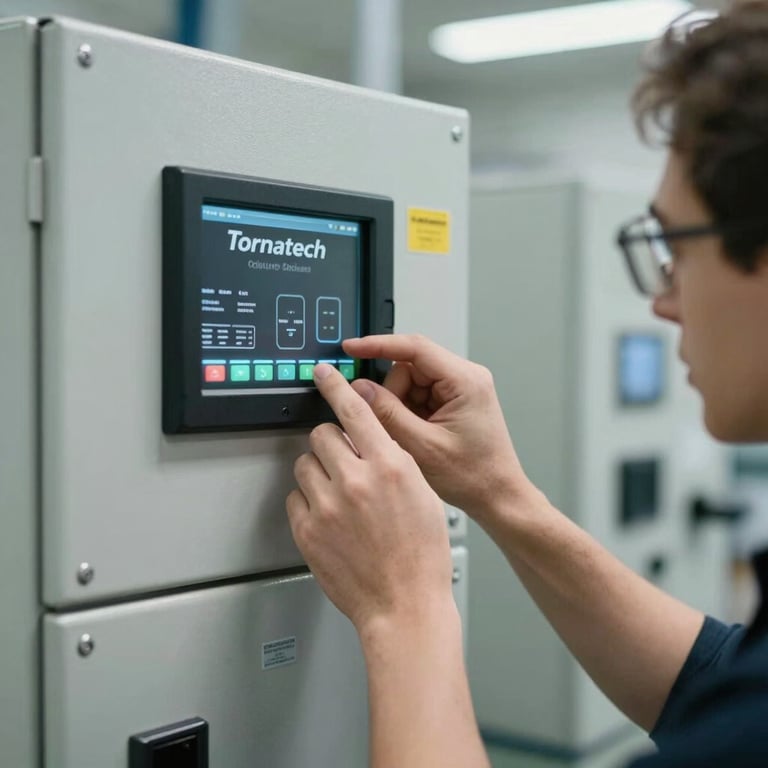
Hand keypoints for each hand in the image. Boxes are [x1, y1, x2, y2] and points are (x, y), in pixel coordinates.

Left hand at [286, 363, 453, 633]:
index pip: (356, 409)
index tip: (324, 373)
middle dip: (332, 443)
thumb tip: (370, 442)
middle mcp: (356, 480)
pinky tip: (329, 518)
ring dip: (319, 472)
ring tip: (339, 496)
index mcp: (390, 466)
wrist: (405, 605)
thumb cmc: (421, 557)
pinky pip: (295, 497)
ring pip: (305, 464)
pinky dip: (309, 502)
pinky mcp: (307, 530)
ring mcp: (327, 506)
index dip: (337, 385)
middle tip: (343, 463)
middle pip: (322, 434)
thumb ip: (393, 461)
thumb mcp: (422, 494)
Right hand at [342, 334, 535, 519]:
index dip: (377, 346)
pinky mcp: (453, 401)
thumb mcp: (422, 447)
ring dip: (400, 407)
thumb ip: (387, 414)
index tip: (351, 348)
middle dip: (392, 394)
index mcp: (465, 381)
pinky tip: (416, 435)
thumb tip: (358, 390)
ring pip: (409, 382)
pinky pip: (417, 396)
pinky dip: (408, 414)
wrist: (497, 496)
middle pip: (408, 367)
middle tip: (393, 425)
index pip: (414, 348)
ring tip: (412, 437)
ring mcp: (460, 389)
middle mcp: (465, 378)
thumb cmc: (475, 476)